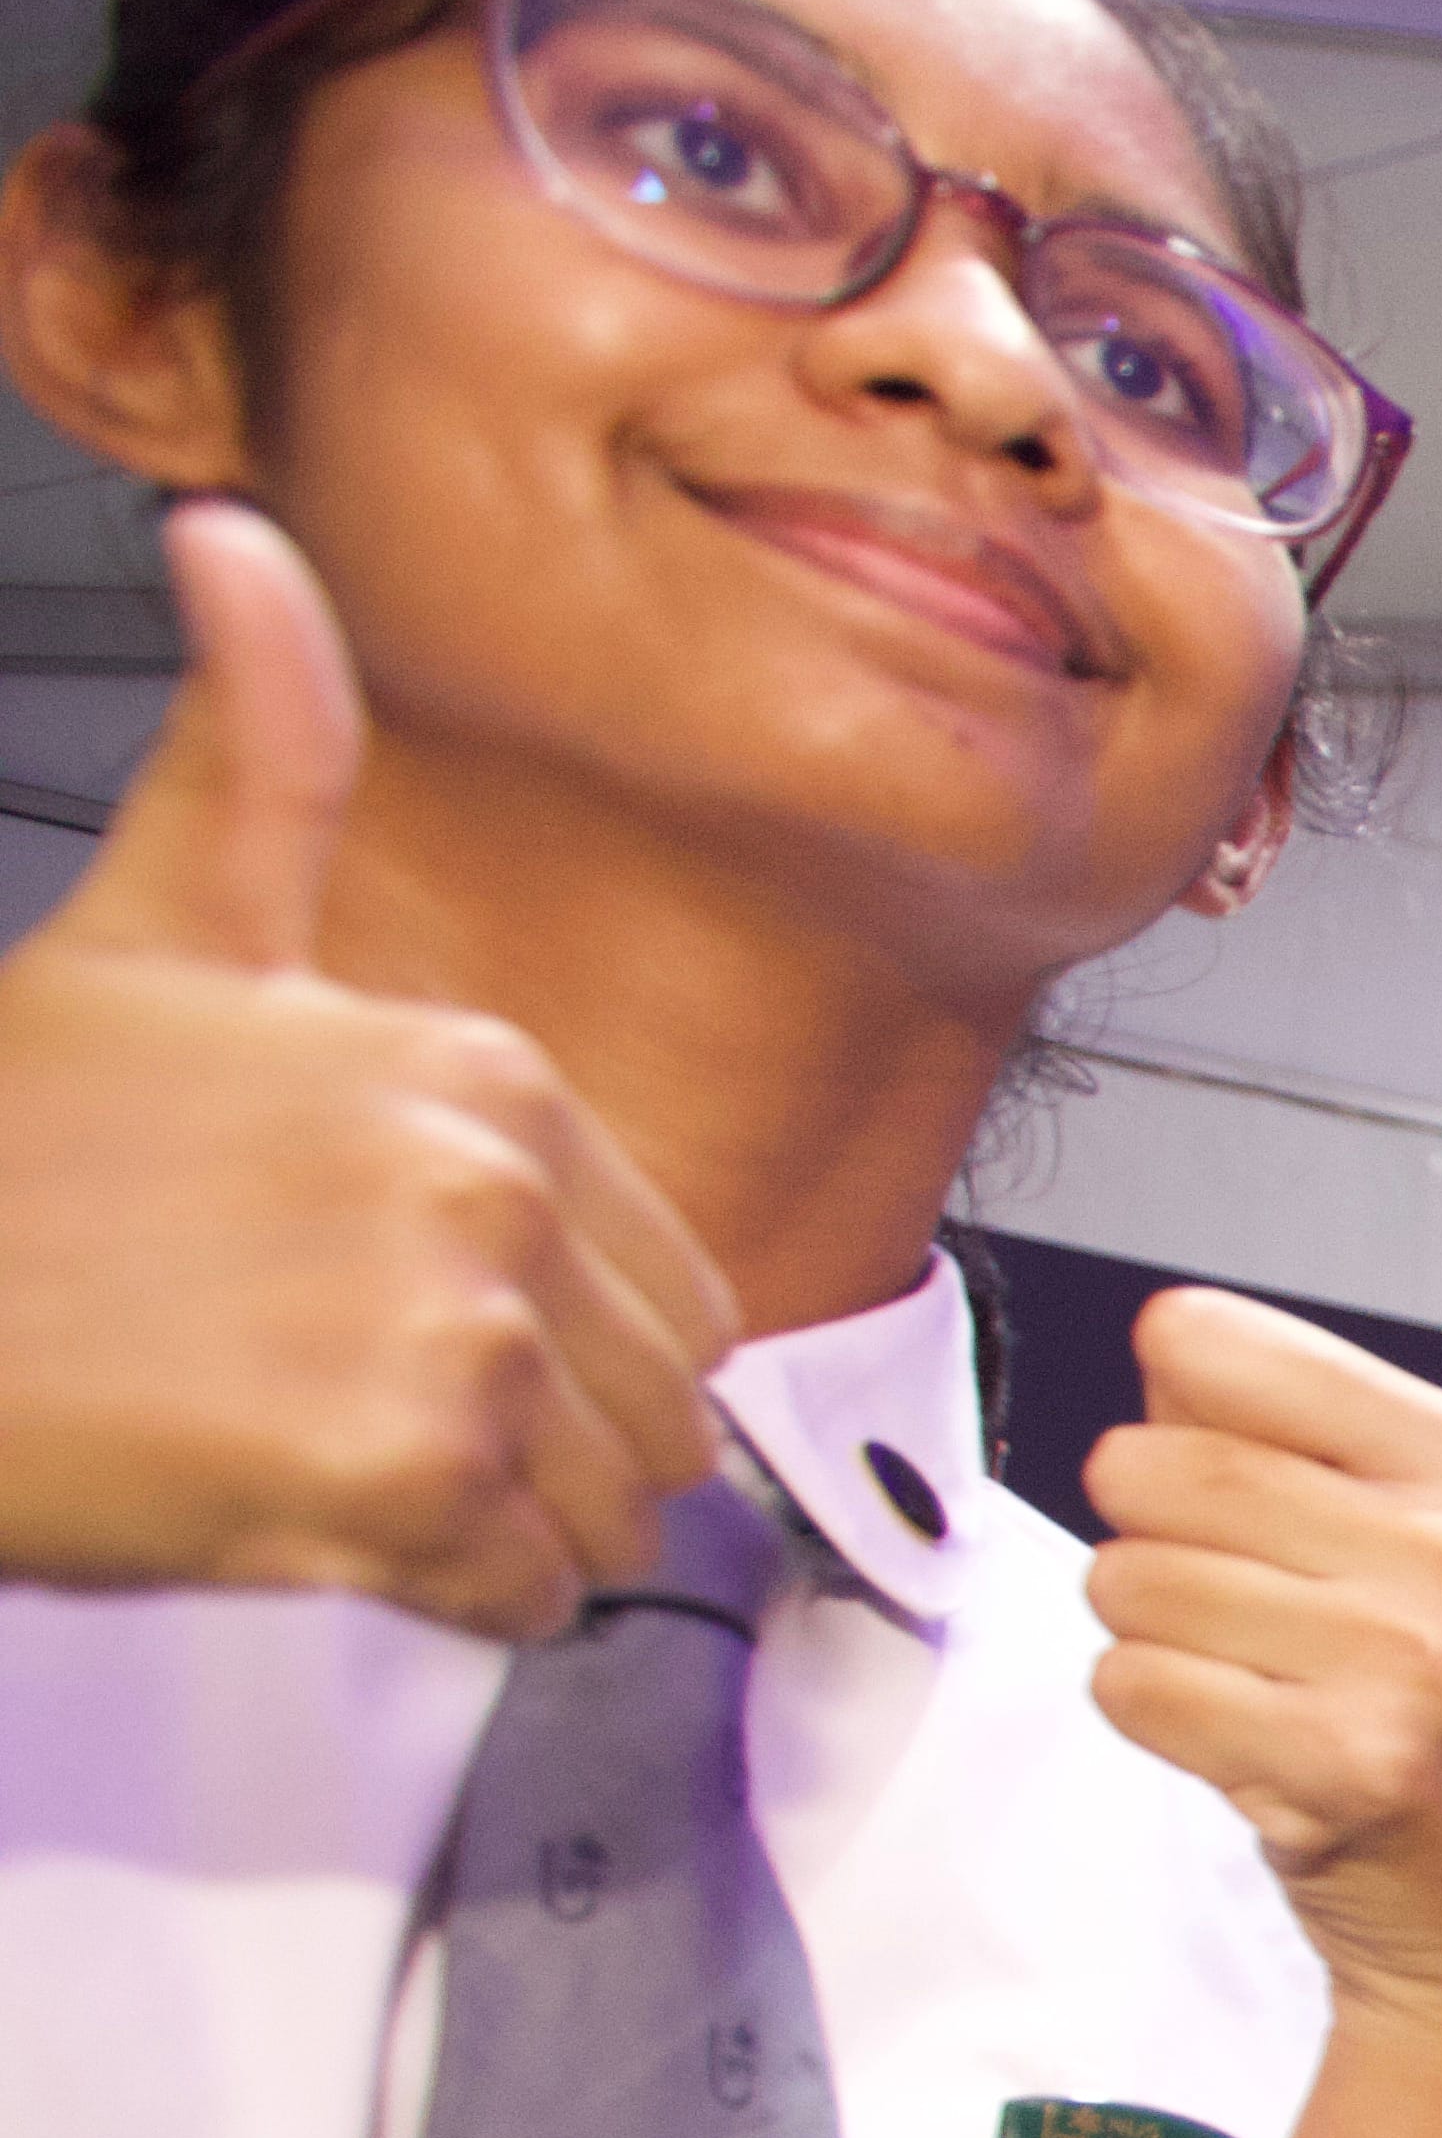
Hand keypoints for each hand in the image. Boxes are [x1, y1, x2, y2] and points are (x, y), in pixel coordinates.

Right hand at [0, 500, 731, 1627]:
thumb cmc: (8, 1160)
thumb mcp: (155, 929)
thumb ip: (255, 753)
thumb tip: (239, 543)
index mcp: (473, 1072)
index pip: (678, 1286)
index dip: (554, 1337)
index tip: (399, 1313)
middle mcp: (486, 1185)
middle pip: (661, 1406)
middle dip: (530, 1437)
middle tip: (342, 1393)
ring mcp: (455, 1330)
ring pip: (607, 1509)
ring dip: (482, 1518)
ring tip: (316, 1442)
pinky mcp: (404, 1473)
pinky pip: (525, 1593)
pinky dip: (438, 1593)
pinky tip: (304, 1511)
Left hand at [1082, 1251, 1441, 2067]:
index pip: (1208, 1349)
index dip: (1201, 1423)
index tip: (1295, 1505)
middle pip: (1149, 1467)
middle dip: (1172, 1545)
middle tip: (1282, 1616)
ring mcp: (1414, 1671)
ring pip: (1128, 1582)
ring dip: (1165, 1641)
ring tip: (1278, 1684)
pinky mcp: (1342, 1770)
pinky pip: (1133, 1687)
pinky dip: (1163, 1722)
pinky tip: (1260, 1751)